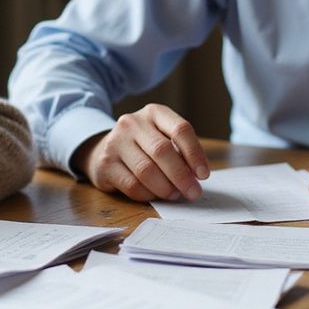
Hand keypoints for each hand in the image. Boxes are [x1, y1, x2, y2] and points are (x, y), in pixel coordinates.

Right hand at [71, 104, 209, 201]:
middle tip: (193, 192)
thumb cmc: (143, 146)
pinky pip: (132, 185)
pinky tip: (155, 195)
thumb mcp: (162, 137)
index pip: (180, 129)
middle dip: (182, 176)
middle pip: (162, 151)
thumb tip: (196, 177)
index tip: (204, 175)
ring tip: (175, 195)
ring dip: (166, 188)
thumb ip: (179, 152)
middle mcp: (132, 123)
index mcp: (154, 113)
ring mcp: (115, 142)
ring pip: (146, 170)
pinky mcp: (105, 164)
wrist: (104, 149)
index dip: (195, 153)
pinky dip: (148, 195)